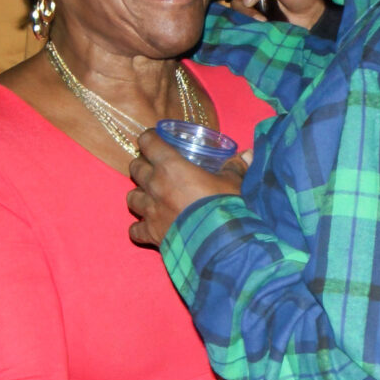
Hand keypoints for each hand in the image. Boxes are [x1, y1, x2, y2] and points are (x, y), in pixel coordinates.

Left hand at [126, 130, 245, 247]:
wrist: (217, 240)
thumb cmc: (224, 204)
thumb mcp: (233, 181)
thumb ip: (235, 167)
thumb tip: (248, 154)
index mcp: (171, 166)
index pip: (148, 143)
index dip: (149, 138)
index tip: (153, 139)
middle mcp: (155, 185)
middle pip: (136, 168)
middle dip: (142, 165)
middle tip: (154, 168)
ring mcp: (150, 211)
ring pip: (131, 197)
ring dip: (139, 194)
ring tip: (150, 197)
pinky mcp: (150, 233)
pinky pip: (134, 230)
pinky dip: (139, 228)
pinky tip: (149, 226)